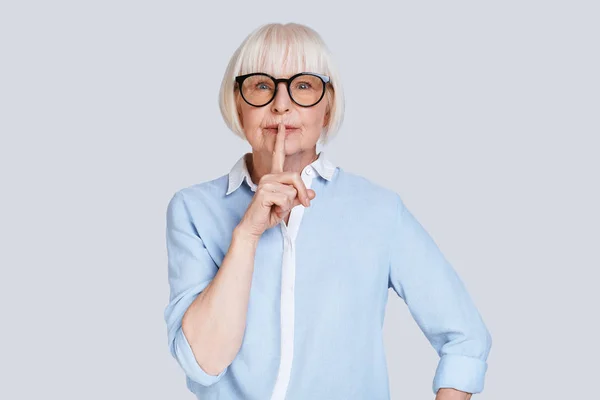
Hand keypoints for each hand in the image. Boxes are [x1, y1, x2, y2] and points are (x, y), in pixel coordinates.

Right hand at [237, 123, 315, 238]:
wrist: (254, 227)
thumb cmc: (268, 215)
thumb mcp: (288, 205)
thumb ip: (299, 197)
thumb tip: (312, 193)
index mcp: (274, 176)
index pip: (278, 155)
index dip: (280, 140)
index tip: (282, 126)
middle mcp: (269, 176)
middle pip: (296, 177)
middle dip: (302, 193)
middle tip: (304, 205)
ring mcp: (265, 183)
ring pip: (292, 190)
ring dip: (289, 204)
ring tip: (276, 208)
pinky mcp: (264, 192)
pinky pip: (286, 198)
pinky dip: (284, 208)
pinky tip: (272, 210)